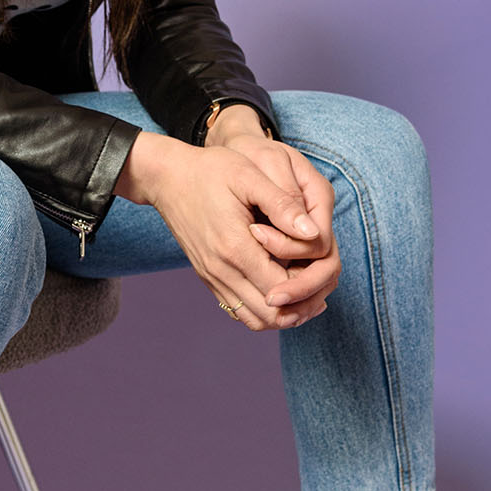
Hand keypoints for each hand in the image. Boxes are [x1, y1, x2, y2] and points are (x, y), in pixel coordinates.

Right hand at [117, 116, 339, 331]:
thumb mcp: (248, 175)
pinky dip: (264, 310)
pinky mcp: (208, 278)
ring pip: (256, 319)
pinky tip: (281, 290)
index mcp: (235, 247)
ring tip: (307, 294)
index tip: (322, 267)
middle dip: (302, 306)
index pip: (282, 291)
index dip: (309, 287)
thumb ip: (282, 204)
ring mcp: (212, 278)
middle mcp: (221, 271)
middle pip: (272, 315)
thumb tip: (314, 232)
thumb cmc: (210, 170)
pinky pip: (239, 310)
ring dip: (284, 313)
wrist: (167, 178)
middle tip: (323, 287)